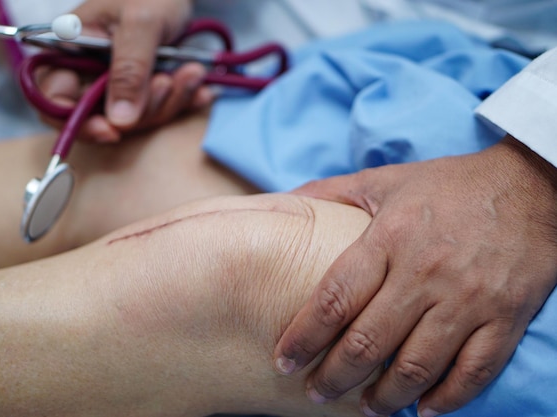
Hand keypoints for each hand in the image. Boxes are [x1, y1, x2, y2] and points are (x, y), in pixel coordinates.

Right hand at [38, 0, 214, 142]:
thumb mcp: (141, 24)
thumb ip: (129, 69)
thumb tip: (119, 121)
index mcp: (70, 49)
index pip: (54, 100)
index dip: (78, 123)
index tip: (112, 130)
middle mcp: (88, 70)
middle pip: (102, 117)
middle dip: (142, 109)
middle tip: (167, 80)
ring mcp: (117, 82)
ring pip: (136, 118)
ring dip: (169, 102)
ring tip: (192, 72)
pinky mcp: (144, 89)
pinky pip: (160, 110)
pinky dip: (182, 102)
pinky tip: (200, 89)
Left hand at [274, 136, 556, 416]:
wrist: (532, 185)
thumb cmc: (450, 185)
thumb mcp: (386, 180)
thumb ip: (334, 191)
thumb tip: (287, 198)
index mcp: (389, 238)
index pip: (334, 299)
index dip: (303, 337)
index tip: (284, 360)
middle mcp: (424, 272)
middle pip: (368, 342)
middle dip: (334, 376)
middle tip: (316, 392)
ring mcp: (468, 298)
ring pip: (417, 366)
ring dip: (384, 397)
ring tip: (364, 407)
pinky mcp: (505, 317)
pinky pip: (474, 371)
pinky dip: (447, 399)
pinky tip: (423, 410)